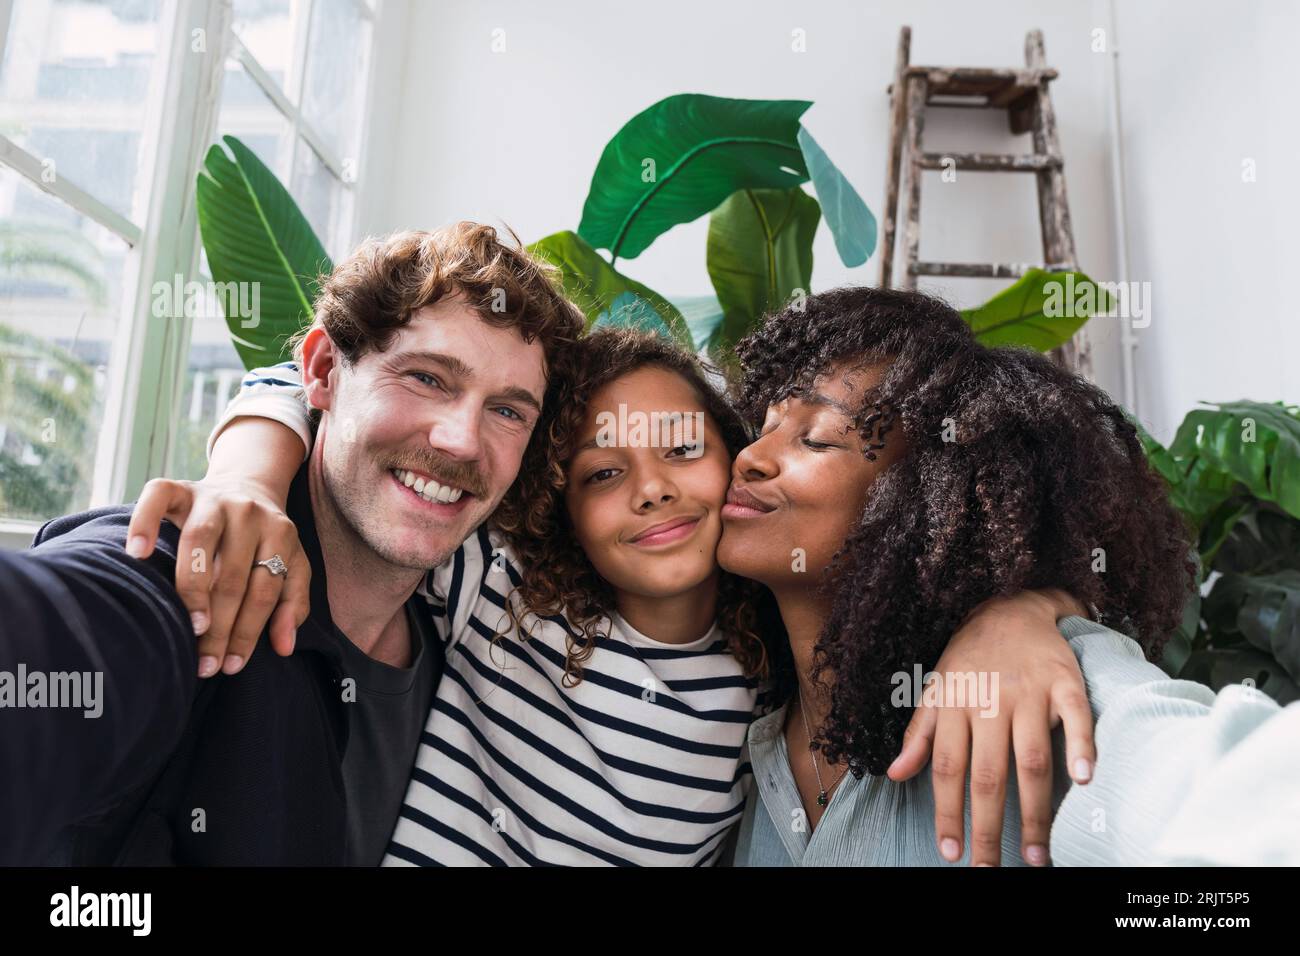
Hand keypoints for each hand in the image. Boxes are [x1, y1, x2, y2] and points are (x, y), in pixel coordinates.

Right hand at [125, 476, 308, 676]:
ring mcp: (212, 498)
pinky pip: (157, 497)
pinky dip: (145, 522)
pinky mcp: (179, 487)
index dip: (249, 631)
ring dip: (194, 586)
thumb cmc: (266, 540)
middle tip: (206, 662)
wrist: (248, 486)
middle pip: (234, 575)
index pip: (265, 590)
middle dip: (221, 625)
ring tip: (190, 625)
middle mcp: (248, 513)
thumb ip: (293, 603)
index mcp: (280, 533)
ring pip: (200, 541)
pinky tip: (137, 554)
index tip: (232, 665)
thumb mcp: (292, 565)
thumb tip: (284, 647)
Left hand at [886, 589, 1095, 866]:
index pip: (949, 768)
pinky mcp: (1065, 682)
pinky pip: (1076, 717)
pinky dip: (1081, 747)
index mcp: (955, 705)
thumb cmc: (970, 657)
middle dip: (988, 826)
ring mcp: (1030, 692)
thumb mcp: (936, 689)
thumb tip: (895, 774)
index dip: (948, 811)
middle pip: (989, 773)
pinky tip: (1084, 780)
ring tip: (1034, 853)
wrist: (1010, 607)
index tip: (949, 852)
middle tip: (990, 867)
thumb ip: (919, 733)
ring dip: (1034, 810)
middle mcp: (990, 701)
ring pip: (1032, 759)